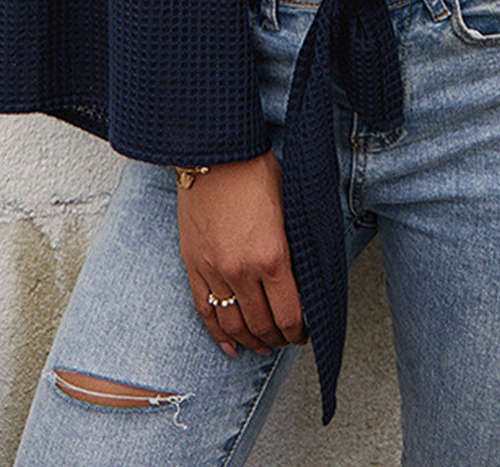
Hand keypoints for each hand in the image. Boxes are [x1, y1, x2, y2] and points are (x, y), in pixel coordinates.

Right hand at [177, 151, 305, 357]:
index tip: (304, 333)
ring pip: (234, 324)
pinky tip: (230, 346)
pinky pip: (205, 311)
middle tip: (286, 339)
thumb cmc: (255, 173)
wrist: (214, 154)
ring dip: (251, 341)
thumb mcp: (289, 208)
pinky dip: (218, 334)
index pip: (289, 314)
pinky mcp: (193, 265)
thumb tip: (305, 277)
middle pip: (262, 325)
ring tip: (262, 344)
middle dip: (277, 338)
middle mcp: (243, 270)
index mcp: (273, 256)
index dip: (299, 331)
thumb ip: (294, 247)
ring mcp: (214, 270)